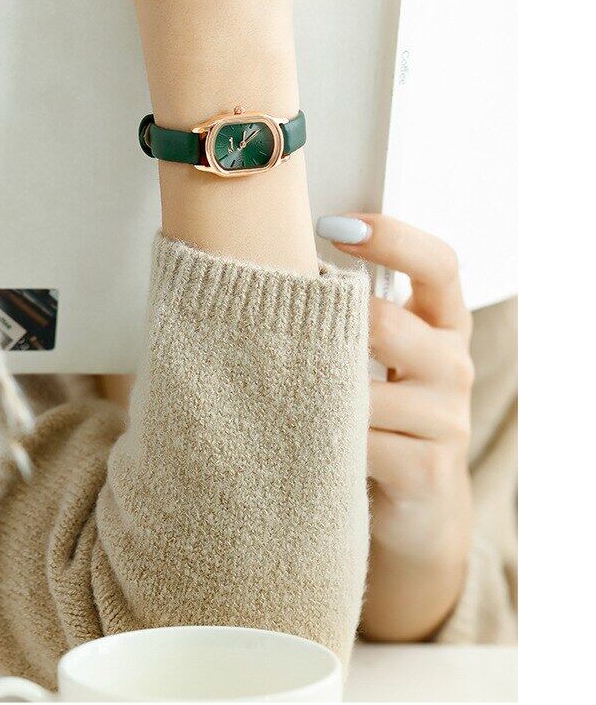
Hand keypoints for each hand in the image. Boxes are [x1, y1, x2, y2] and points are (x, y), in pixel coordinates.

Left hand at [318, 213, 473, 639]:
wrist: (414, 508)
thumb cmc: (380, 411)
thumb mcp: (377, 355)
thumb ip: (350, 310)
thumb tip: (276, 250)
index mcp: (444, 322)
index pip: (438, 263)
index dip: (393, 237)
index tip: (333, 223)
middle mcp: (455, 364)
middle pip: (388, 324)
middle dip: (328, 326)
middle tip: (279, 328)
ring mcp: (448, 420)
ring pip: (365, 389)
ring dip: (314, 392)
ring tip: (278, 390)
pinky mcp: (429, 470)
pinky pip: (360, 442)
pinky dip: (320, 439)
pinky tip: (295, 437)